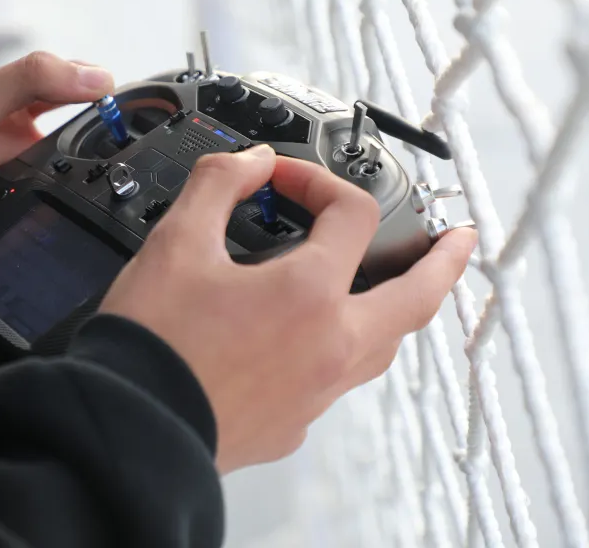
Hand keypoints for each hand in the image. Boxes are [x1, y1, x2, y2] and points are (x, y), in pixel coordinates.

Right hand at [99, 145, 477, 473]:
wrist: (130, 426)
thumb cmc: (152, 343)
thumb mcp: (176, 242)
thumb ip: (218, 184)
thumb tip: (249, 163)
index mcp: (308, 293)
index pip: (350, 215)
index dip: (319, 181)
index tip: (281, 179)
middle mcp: (329, 345)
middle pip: (418, 297)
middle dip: (445, 262)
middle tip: (459, 240)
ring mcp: (317, 391)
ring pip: (384, 345)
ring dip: (399, 309)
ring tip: (397, 290)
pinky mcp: (292, 424)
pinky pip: (337, 380)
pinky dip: (342, 349)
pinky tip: (314, 342)